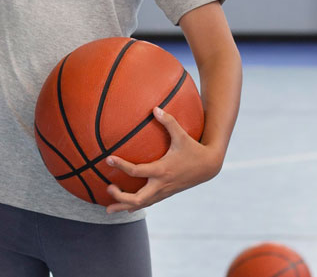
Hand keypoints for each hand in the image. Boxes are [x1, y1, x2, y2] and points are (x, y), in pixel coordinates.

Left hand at [103, 106, 221, 212]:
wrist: (209, 167)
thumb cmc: (193, 149)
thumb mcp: (182, 135)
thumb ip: (168, 121)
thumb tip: (155, 108)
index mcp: (162, 170)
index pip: (137, 171)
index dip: (121, 165)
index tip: (108, 158)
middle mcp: (161, 184)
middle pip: (138, 199)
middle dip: (121, 197)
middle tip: (108, 188)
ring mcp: (164, 191)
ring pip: (142, 205)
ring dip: (125, 206)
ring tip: (108, 209)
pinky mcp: (166, 193)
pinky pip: (148, 203)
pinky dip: (136, 206)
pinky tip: (125, 208)